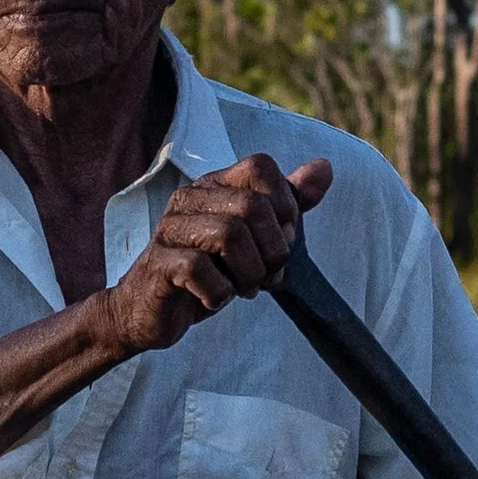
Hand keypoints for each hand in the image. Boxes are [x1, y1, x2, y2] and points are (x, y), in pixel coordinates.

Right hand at [102, 155, 333, 356]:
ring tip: (243, 288)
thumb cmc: (208, 273)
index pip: (261, 167)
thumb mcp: (255, 239)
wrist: (153, 312)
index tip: (280, 240)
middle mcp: (189, 198)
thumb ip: (287, 203)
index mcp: (215, 185)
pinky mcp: (158, 263)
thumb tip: (324, 168)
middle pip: (252, 206)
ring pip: (229, 235)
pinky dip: (220, 293)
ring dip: (249, 273)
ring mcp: (170, 229)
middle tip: (266, 276)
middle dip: (272, 249)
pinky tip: (216, 299)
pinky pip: (199, 269)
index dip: (284, 206)